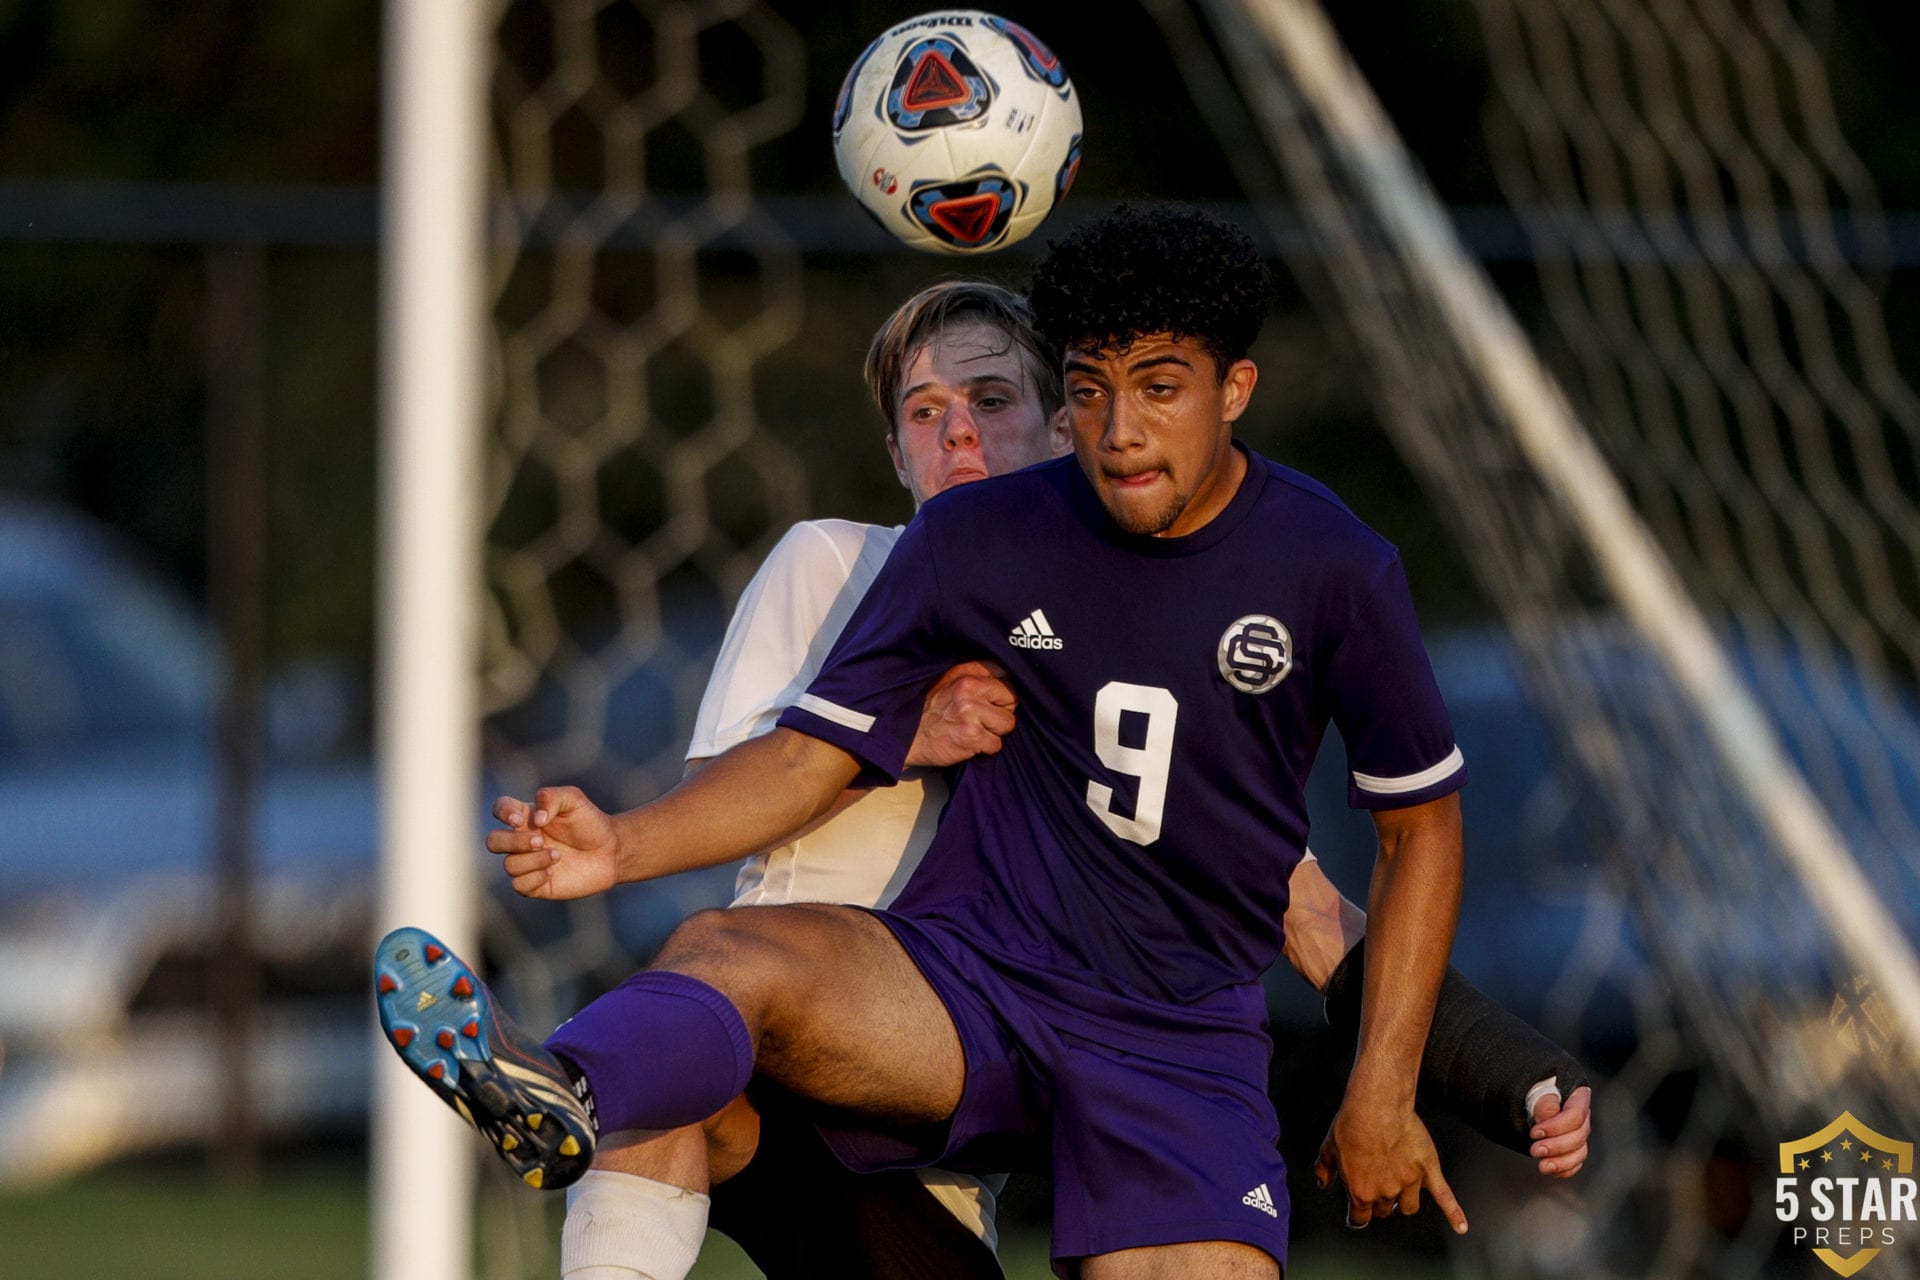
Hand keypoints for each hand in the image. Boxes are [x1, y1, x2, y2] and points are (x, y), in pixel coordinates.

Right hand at [486, 786, 620, 899]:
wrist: (611, 851)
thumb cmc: (590, 823)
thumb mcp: (574, 799)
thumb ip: (551, 798)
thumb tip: (535, 818)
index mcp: (526, 817)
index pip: (499, 810)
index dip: (502, 813)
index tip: (519, 818)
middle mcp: (522, 840)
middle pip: (493, 841)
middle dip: (513, 842)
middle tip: (540, 840)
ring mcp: (527, 863)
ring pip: (509, 865)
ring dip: (532, 860)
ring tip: (558, 855)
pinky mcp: (536, 885)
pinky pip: (519, 885)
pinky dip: (534, 877)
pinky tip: (552, 872)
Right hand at [905, 660, 1017, 767]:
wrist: (905, 738)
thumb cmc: (930, 710)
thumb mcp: (948, 682)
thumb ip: (975, 677)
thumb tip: (1008, 678)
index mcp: (965, 672)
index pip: (1005, 673)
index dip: (1002, 691)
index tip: (992, 700)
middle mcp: (969, 688)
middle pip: (1012, 699)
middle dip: (1001, 712)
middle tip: (980, 718)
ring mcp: (970, 713)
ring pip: (1007, 724)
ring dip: (994, 732)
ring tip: (974, 730)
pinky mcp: (971, 736)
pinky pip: (996, 744)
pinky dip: (985, 748)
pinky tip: (968, 743)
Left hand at [1315, 1102, 1467, 1233]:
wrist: (1377, 1106)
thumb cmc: (1352, 1124)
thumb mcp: (1328, 1147)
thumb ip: (1324, 1169)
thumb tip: (1322, 1181)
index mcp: (1361, 1191)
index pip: (1360, 1217)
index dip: (1357, 1215)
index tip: (1356, 1216)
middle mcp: (1386, 1192)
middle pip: (1385, 1210)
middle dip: (1380, 1203)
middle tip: (1377, 1191)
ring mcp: (1409, 1182)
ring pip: (1409, 1206)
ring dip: (1403, 1203)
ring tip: (1400, 1196)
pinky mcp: (1428, 1170)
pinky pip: (1444, 1196)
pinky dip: (1454, 1213)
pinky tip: (1460, 1226)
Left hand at [1528, 1084, 1590, 1177]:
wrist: (1526, 1101)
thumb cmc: (1534, 1091)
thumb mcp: (1535, 1089)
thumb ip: (1544, 1100)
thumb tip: (1551, 1111)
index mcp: (1577, 1096)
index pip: (1576, 1114)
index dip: (1556, 1127)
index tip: (1536, 1132)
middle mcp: (1582, 1116)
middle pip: (1579, 1136)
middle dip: (1556, 1147)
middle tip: (1536, 1150)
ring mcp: (1579, 1133)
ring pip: (1580, 1152)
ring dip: (1561, 1162)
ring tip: (1543, 1165)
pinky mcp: (1573, 1148)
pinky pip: (1576, 1163)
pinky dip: (1565, 1169)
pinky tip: (1552, 1169)